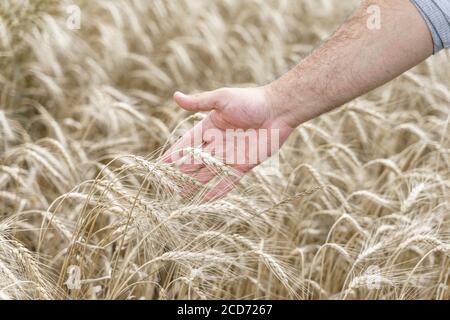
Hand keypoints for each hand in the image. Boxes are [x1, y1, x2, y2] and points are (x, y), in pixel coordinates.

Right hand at [163, 86, 293, 200]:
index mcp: (209, 127)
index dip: (175, 153)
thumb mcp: (221, 99)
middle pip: (195, 161)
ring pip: (208, 172)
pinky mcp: (244, 165)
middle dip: (182, 172)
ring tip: (181, 194)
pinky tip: (207, 199)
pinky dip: (218, 190)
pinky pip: (229, 180)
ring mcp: (230, 155)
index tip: (162, 164)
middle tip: (168, 185)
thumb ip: (199, 102)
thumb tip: (175, 96)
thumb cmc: (250, 101)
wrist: (277, 110)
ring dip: (195, 183)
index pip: (187, 143)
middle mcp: (217, 143)